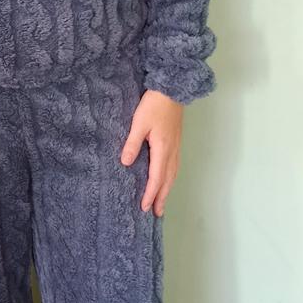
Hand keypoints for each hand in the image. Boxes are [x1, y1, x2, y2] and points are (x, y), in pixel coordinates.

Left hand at [120, 88, 183, 216]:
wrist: (172, 89)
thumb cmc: (154, 105)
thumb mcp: (139, 123)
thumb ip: (132, 143)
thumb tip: (125, 163)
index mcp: (163, 149)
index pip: (156, 178)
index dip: (150, 194)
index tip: (144, 208)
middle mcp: (172, 152)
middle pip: (168, 180)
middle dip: (162, 198)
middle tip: (157, 213)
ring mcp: (176, 147)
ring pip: (173, 174)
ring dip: (168, 189)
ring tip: (162, 202)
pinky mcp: (176, 141)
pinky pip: (175, 166)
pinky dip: (171, 178)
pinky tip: (167, 179)